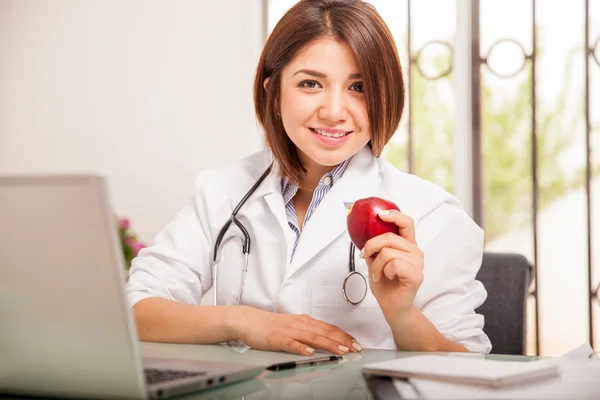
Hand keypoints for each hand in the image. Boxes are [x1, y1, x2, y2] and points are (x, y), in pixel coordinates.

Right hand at [230, 306, 360, 355]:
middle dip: (342, 340)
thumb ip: (307, 332)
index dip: (343, 335)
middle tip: (355, 348)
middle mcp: (299, 324)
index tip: (355, 342)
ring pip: (313, 337)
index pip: (328, 328)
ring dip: (329, 344)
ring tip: (341, 351)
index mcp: (304, 321)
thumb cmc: (270, 325)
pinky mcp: (277, 338)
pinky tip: (309, 352)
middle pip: (325, 332)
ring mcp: (289, 331)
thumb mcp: (292, 325)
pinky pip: (292, 343)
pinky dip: (302, 348)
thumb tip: (324, 339)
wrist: (248, 320)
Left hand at [360, 209, 423, 317]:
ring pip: (388, 252)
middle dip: (371, 246)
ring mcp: (418, 263)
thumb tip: (364, 234)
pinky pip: (394, 264)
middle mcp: (415, 252)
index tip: (380, 215)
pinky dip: (383, 271)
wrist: (391, 306)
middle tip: (365, 257)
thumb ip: (374, 248)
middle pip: (389, 238)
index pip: (406, 223)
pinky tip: (386, 278)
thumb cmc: (385, 284)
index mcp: (407, 245)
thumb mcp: (375, 261)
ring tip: (378, 274)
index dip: (394, 216)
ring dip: (377, 264)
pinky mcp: (416, 275)